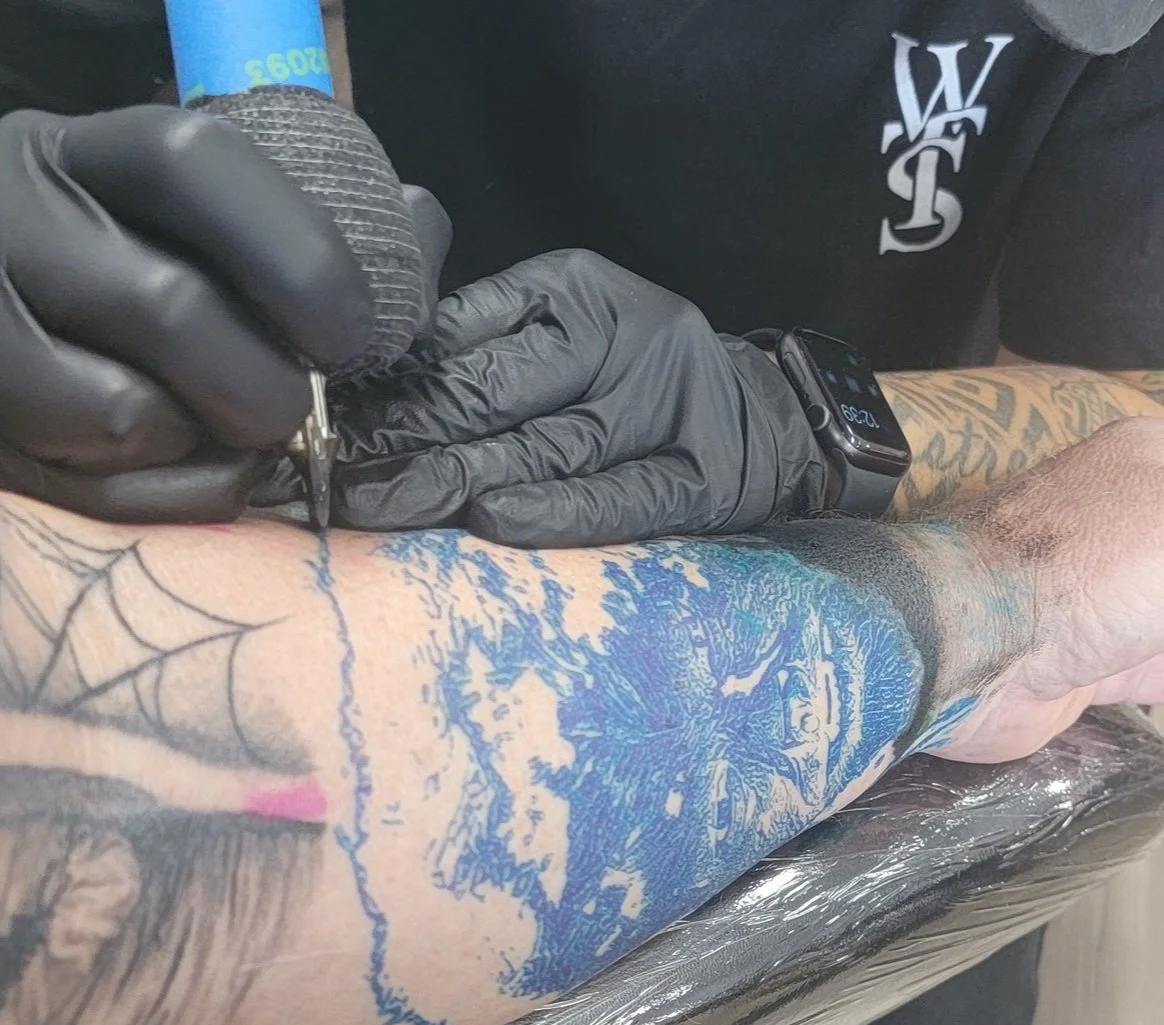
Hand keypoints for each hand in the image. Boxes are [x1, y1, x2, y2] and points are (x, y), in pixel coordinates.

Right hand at [0, 104, 372, 522]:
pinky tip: (178, 458)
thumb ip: (316, 218)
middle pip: (167, 308)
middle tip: (299, 405)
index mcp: (87, 154)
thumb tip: (418, 227)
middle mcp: (14, 221)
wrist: (15, 314)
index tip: (354, 328)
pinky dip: (167, 490)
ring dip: (210, 442)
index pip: (191, 165)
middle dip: (268, 383)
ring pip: (122, 412)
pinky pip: (96, 487)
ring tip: (228, 429)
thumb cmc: (143, 265)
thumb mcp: (202, 217)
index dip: (298, 252)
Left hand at [323, 249, 829, 547]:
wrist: (764, 412)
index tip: (326, 416)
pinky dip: (558, 510)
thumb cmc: (641, 368)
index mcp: (582, 293)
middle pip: (500, 392)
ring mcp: (665, 411)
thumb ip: (483, 335)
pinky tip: (495, 519)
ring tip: (379, 504)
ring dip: (456, 480)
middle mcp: (625, 342)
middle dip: (407, 436)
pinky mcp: (697, 480)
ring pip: (547, 447)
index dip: (393, 381)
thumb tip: (373, 378)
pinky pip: (622, 497)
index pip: (470, 336)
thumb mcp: (568, 317)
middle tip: (331, 472)